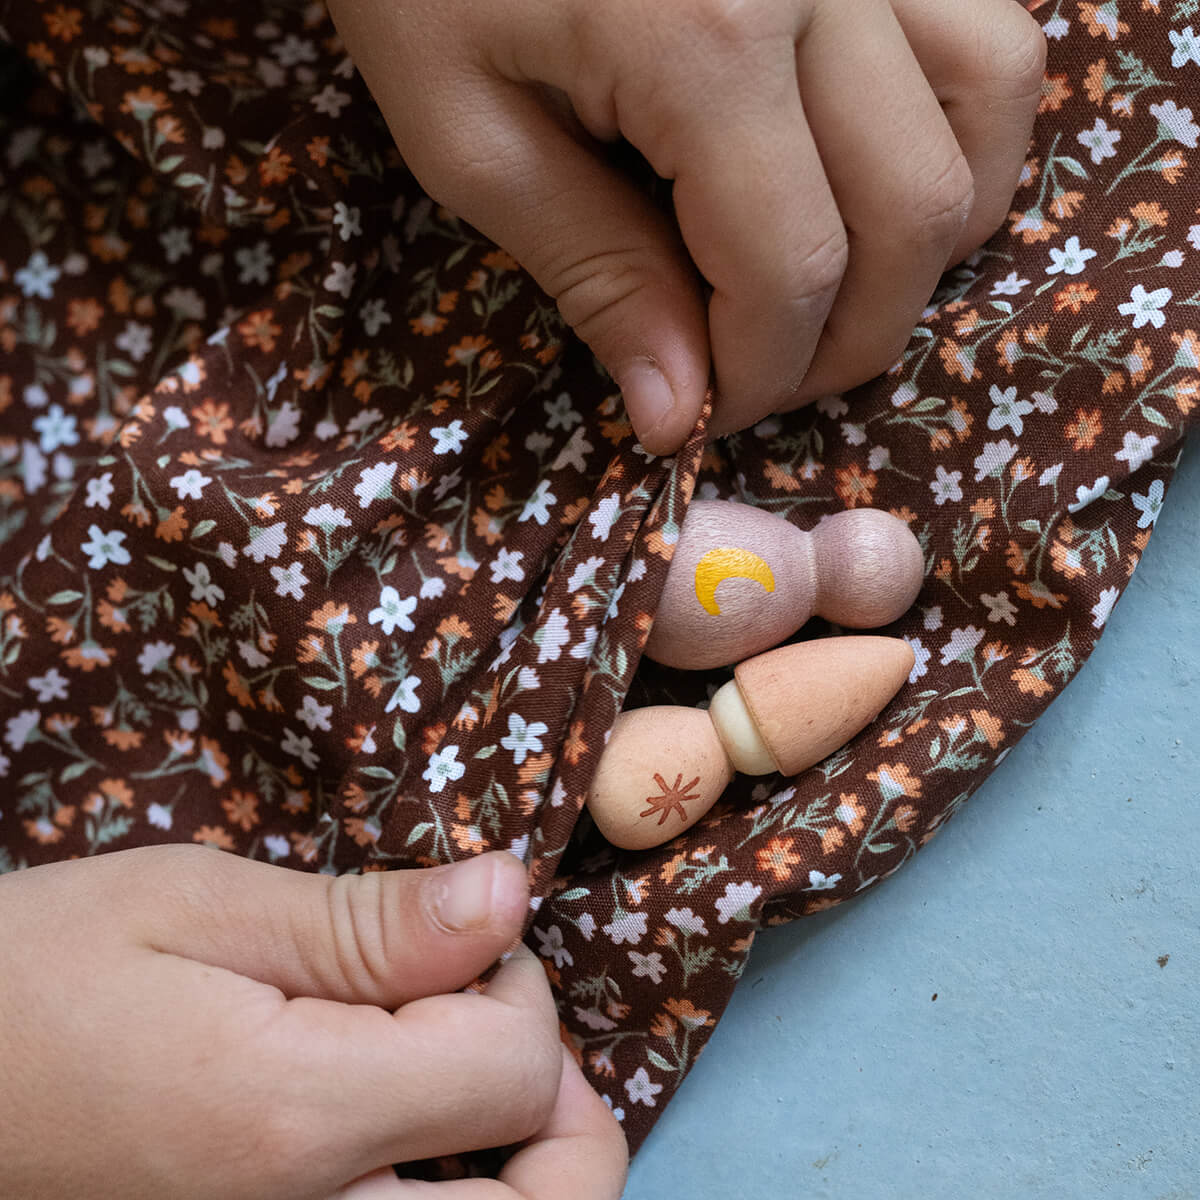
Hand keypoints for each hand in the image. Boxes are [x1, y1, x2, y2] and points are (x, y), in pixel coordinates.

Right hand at [0, 847, 625, 1198]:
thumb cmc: (28, 980)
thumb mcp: (193, 908)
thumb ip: (368, 923)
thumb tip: (512, 899)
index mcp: (298, 1122)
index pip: (518, 1071)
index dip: (519, 987)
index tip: (465, 940)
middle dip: (566, 1113)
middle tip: (498, 1029)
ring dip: (523, 1172)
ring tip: (470, 1082)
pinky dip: (453, 1198)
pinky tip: (411, 1134)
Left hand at [327, 0, 1044, 450]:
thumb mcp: (468, 133)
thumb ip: (593, 273)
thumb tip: (679, 415)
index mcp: (705, 38)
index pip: (789, 270)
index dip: (759, 374)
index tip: (706, 413)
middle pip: (909, 215)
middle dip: (843, 340)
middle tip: (759, 375)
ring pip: (980, 121)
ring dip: (920, 245)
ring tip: (828, 289)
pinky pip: (984, 40)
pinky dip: (955, 136)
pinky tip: (877, 181)